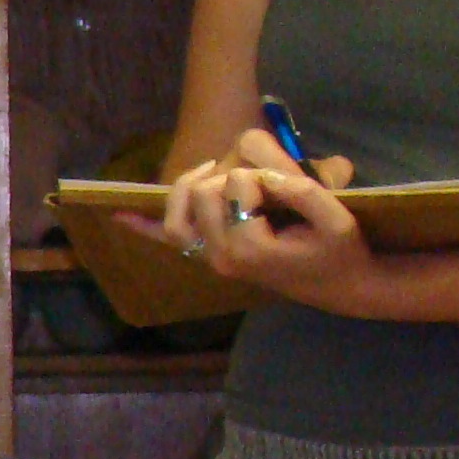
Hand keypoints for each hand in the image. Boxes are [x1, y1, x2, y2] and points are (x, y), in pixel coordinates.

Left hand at [124, 130, 376, 313]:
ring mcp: (211, 259)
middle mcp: (221, 256)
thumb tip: (261, 173)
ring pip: (177, 214)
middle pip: (202, 193)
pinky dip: (144, 226)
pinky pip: (170, 239)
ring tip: (217, 172)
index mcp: (249, 248)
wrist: (341, 286)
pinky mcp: (210, 257)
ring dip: (192, 186)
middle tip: (260, 181)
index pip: (237, 185)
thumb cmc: (341, 251)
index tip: (288, 188)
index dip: (263, 175)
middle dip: (228, 175)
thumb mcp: (336, 218)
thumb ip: (301, 192)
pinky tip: (117, 214)